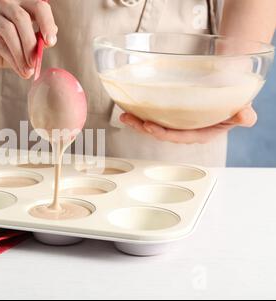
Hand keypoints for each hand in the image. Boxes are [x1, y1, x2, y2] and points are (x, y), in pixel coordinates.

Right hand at [0, 0, 57, 78]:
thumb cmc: (14, 45)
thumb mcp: (31, 42)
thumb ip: (40, 39)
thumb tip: (49, 41)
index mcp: (24, 4)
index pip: (38, 7)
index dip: (46, 23)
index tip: (50, 42)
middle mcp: (8, 5)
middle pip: (21, 18)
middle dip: (31, 42)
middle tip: (36, 61)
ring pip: (8, 30)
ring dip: (20, 53)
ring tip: (28, 70)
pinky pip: (0, 44)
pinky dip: (12, 59)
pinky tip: (20, 69)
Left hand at [119, 105, 257, 143]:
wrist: (228, 94)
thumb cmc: (233, 105)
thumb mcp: (241, 110)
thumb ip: (243, 115)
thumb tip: (245, 116)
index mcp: (200, 134)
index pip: (179, 136)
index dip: (164, 133)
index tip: (150, 127)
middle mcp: (186, 131)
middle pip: (162, 132)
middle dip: (145, 128)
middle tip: (133, 121)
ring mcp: (177, 124)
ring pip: (154, 125)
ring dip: (138, 121)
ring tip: (124, 115)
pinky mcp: (171, 116)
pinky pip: (154, 116)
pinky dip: (141, 112)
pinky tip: (129, 108)